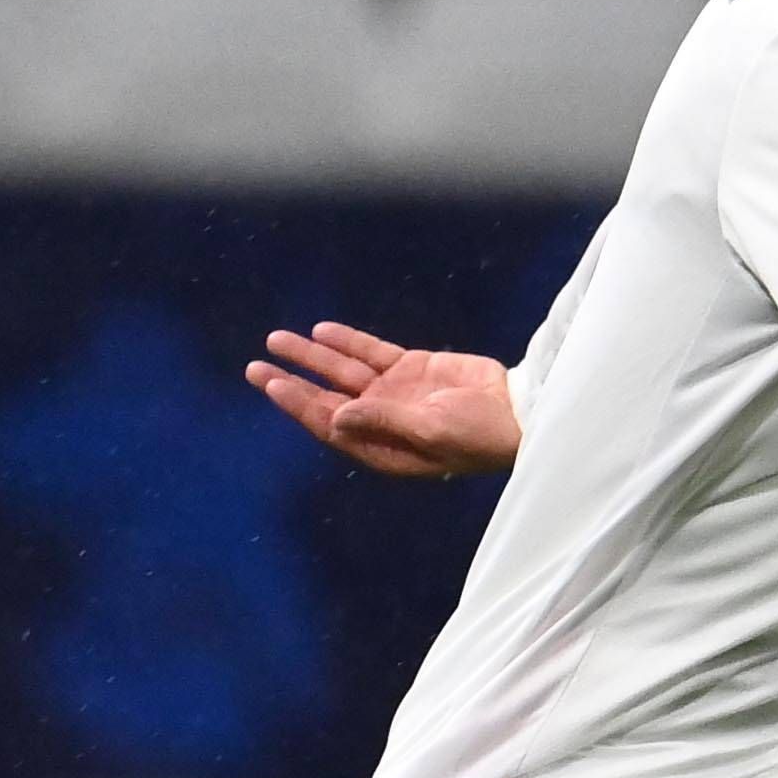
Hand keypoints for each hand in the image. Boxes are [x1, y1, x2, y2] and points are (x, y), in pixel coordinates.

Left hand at [247, 322, 517, 478]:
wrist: (521, 413)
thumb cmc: (481, 436)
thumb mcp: (432, 432)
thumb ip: (384, 421)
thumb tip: (337, 415)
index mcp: (381, 446)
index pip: (329, 423)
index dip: (299, 404)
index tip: (272, 384)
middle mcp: (381, 420)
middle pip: (326, 398)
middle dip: (292, 381)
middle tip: (255, 366)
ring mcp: (396, 394)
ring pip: (343, 372)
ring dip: (312, 357)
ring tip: (278, 339)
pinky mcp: (414, 370)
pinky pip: (372, 354)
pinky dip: (348, 342)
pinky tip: (322, 331)